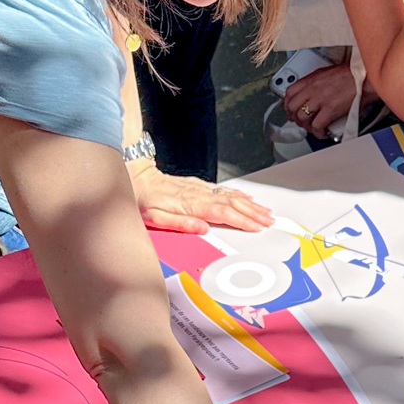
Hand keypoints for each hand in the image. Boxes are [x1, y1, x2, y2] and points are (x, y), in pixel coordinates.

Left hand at [132, 166, 269, 235]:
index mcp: (190, 204)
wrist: (134, 175)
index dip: (242, 221)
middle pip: (232, 204)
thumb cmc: (141, 199)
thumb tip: (202, 228)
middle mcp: (198, 194)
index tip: (257, 227)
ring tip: (265, 212)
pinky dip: (238, 195)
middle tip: (270, 221)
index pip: (223, 213)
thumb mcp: (154, 217)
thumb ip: (179, 223)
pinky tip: (246, 199)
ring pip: (231, 196)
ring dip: (250, 204)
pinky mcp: (198, 185)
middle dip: (253, 213)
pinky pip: (223, 190)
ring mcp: (199, 188)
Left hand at [281, 61, 357, 136]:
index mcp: (312, 79)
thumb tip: (314, 94)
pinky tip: (322, 133)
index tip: (291, 109)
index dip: (288, 104)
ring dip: (306, 126)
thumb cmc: (352, 74)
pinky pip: (316, 125)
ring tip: (312, 128)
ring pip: (302, 117)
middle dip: (294, 117)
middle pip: (292, 106)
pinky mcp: (330, 109)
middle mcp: (313, 89)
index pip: (290, 92)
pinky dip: (317, 132)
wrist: (365, 76)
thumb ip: (318, 83)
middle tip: (300, 121)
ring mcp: (320, 99)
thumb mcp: (328, 73)